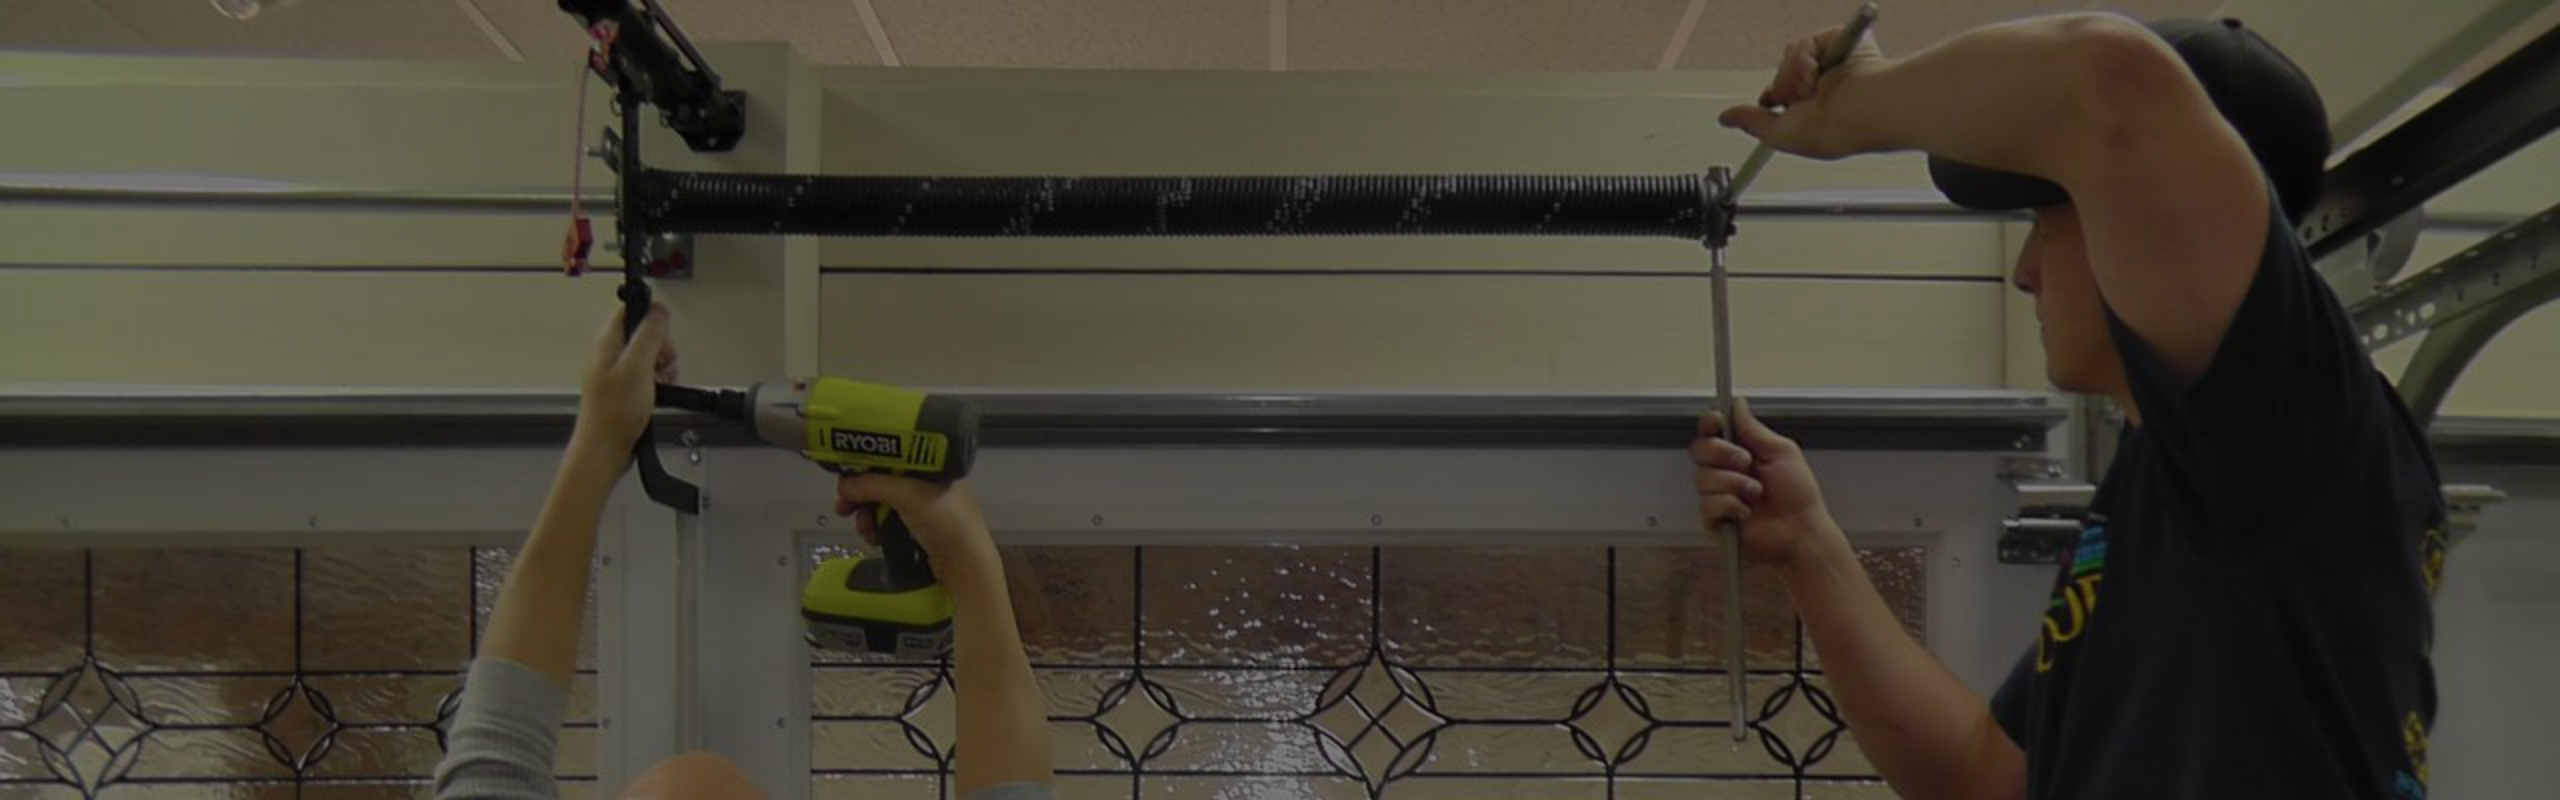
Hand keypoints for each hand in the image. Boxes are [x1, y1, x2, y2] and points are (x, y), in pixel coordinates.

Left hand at [573, 303, 675, 452]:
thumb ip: (649, 335)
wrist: (605, 448)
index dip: (651, 318)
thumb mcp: (637, 367)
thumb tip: (658, 310)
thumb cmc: (612, 413)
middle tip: (661, 363)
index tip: (663, 334)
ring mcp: (619, 371)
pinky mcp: (627, 387)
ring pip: (650, 355)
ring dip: (663, 367)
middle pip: (645, 334)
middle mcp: (611, 354)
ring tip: (658, 382)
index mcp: (607, 341)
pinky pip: (650, 374)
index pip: (630, 311)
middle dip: (662, 347)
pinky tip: (658, 392)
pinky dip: (659, 382)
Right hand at [835, 475, 997, 574]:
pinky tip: (873, 536)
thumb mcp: (908, 495)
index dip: (868, 464)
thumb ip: (873, 485)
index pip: (893, 456)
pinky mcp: (920, 529)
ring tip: (863, 526)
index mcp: (933, 467)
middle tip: (845, 504)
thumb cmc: (949, 524)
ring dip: (867, 514)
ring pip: (884, 504)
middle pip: (884, 481)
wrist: (965, 565)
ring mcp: (925, 508)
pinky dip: (877, 528)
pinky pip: (889, 522)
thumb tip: (846, 484)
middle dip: (861, 494)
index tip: (848, 474)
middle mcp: (929, 484)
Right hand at [1692, 398, 1838, 569]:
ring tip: (1755, 494)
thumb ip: (1754, 429)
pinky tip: (1745, 512)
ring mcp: (1718, 495)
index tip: (1718, 422)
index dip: (1710, 423)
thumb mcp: (1781, 452)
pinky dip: (1730, 506)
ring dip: (1734, 484)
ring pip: (1703, 478)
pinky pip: (1707, 504)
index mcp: (1740, 451)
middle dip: (1722, 453)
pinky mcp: (1714, 519)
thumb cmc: (1798, 496)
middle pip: (1699, 449)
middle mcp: (1725, 471)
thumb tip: (1737, 404)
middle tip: (1746, 462)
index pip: (1711, 430)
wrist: (1801, 532)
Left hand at [1717, 24, 1887, 159]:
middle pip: (1781, 74)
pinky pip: (1801, 44)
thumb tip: (1725, 118)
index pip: (1780, 93)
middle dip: (1784, 88)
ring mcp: (1830, 61)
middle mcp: (1824, 83)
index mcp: (1817, 107)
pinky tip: (1819, 73)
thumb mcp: (1781, 135)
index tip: (1776, 103)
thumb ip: (1752, 123)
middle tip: (1804, 100)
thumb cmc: (1835, 130)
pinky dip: (1803, 60)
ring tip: (1815, 88)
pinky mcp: (1836, 40)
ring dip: (1794, 77)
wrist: (1861, 108)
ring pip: (1788, 58)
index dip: (1775, 96)